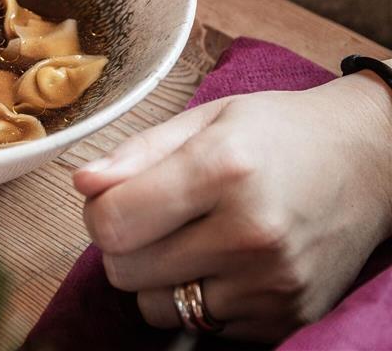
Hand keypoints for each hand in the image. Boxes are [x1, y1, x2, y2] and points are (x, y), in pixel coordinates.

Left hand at [74, 72, 391, 341]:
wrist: (372, 162)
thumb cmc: (280, 132)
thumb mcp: (207, 119)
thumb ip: (137, 152)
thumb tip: (82, 183)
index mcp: (224, 170)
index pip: (112, 222)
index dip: (97, 210)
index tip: (115, 195)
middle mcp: (251, 232)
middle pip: (124, 269)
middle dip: (122, 243)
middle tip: (152, 216)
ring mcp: (272, 283)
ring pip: (154, 307)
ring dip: (156, 277)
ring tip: (191, 238)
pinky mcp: (286, 317)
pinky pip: (201, 325)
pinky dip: (199, 296)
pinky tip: (227, 261)